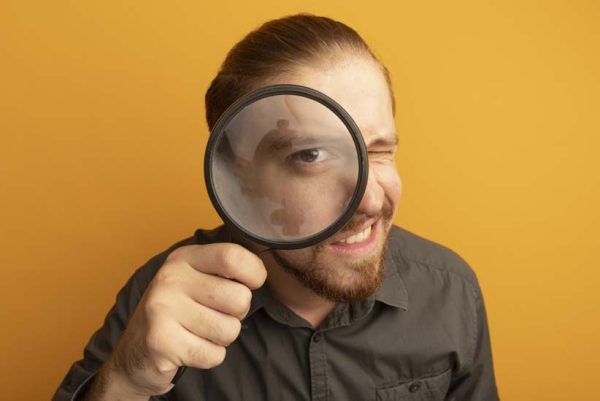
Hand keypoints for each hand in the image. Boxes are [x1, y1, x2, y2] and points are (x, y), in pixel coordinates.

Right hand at [104, 243, 266, 396]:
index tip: (251, 283)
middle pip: (239, 298)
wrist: (134, 353)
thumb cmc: (177, 312)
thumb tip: (263, 270)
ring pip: (230, 330)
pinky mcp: (160, 341)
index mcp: (184, 257)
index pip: (234, 257)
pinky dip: (209, 356)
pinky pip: (214, 354)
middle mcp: (171, 278)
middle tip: (216, 314)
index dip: (254, 274)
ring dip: (222, 337)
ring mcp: (162, 309)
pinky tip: (190, 347)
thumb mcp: (196, 278)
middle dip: (238, 314)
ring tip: (199, 331)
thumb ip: (225, 269)